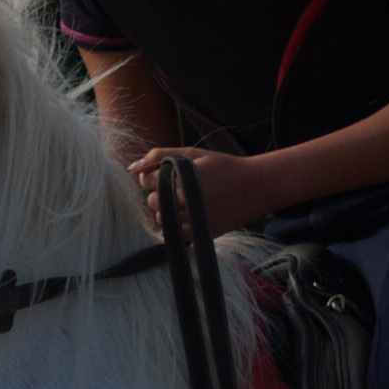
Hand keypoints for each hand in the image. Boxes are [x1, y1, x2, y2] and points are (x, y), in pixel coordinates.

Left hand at [128, 147, 281, 236]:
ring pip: (162, 220)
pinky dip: (179, 224)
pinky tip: (191, 212)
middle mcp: (187, 201)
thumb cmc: (223, 167)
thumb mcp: (192, 155)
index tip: (169, 174)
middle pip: (153, 202)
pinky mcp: (203, 234)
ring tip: (186, 200)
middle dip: (160, 194)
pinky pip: (175, 234)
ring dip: (168, 211)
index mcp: (182, 178)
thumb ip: (159, 156)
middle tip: (179, 188)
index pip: (148, 181)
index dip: (155, 176)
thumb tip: (132, 167)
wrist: (256, 186)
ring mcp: (195, 220)